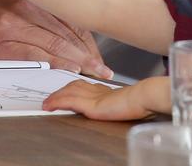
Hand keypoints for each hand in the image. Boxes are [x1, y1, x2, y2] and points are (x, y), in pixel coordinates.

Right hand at [0, 0, 110, 77]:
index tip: (100, 54)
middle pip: (65, 33)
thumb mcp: (13, 2)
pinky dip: (53, 64)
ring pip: (53, 44)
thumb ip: (40, 14)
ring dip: (77, 62)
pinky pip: (33, 57)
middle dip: (88, 54)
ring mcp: (11, 27)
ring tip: (92, 74)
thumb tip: (71, 34)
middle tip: (102, 70)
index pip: (69, 18)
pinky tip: (66, 72)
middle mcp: (24, 8)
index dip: (88, 39)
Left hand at [43, 76, 169, 120]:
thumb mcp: (128, 102)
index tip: (65, 91)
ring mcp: (93, 96)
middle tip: (51, 97)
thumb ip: (120, 102)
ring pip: (68, 92)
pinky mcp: (90, 104)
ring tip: (47, 103)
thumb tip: (123, 108)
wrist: (144, 97)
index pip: (84, 85)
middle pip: (73, 86)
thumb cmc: (141, 101)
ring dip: (55, 96)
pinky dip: (57, 102)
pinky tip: (49, 106)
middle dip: (60, 90)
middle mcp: (97, 89)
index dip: (72, 87)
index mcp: (105, 89)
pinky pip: (68, 101)